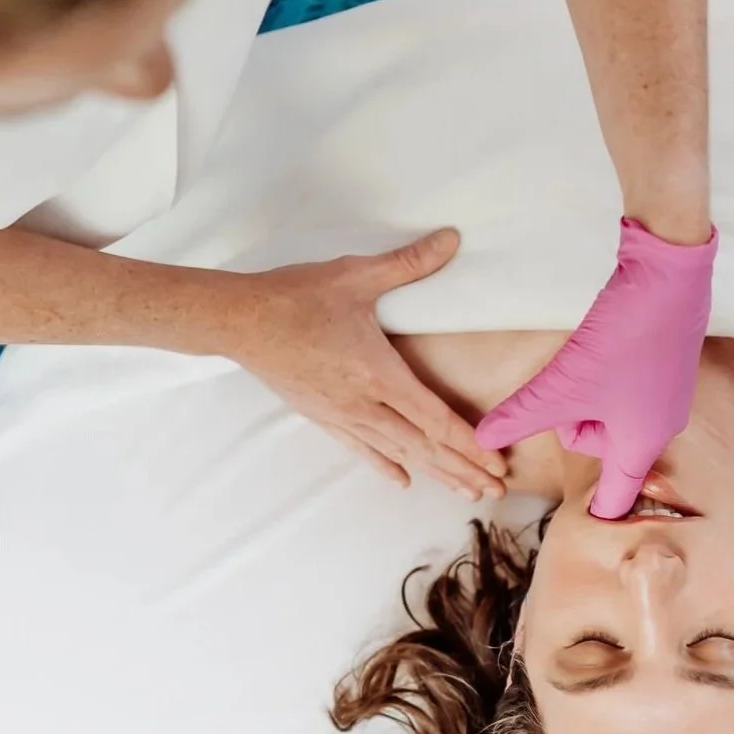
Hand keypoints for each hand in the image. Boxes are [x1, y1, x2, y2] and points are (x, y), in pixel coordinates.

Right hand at [229, 229, 506, 498]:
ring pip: (399, 454)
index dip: (470, 444)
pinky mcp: (323, 417)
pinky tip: (404, 481)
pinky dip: (388, 466)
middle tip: (496, 492)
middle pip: (425, 447)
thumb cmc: (295, 298)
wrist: (237, 321)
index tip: (496, 464)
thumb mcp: (355, 275)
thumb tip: (451, 239)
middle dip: (464, 470)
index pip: (435, 419)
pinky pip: (362, 449)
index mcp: (378, 374)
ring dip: (436, 474)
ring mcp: (342, 415)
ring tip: (467, 494)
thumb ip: (408, 263)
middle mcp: (364, 404)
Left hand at [475, 218, 716, 517]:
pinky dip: (608, 376)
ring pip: (611, 417)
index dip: (593, 513)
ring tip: (591, 360)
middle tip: (572, 387)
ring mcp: (668, 400)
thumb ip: (519, 417)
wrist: (668, 277)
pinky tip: (609, 346)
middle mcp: (661, 430)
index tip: (580, 525)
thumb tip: (481, 442)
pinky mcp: (668, 370)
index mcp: (640, 447)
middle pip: (603, 450)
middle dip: (576, 424)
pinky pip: (627, 391)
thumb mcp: (561, 385)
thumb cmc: (623, 339)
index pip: (615, 501)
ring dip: (589, 396)